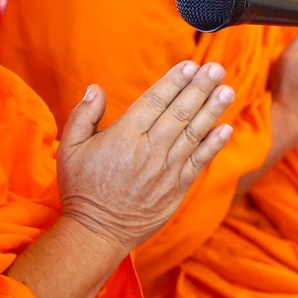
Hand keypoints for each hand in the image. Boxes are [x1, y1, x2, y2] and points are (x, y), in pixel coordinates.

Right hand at [54, 61, 236, 249]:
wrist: (97, 232)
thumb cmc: (82, 189)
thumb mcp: (70, 149)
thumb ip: (84, 115)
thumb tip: (96, 88)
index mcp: (124, 136)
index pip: (155, 101)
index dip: (175, 81)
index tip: (191, 65)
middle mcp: (149, 150)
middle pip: (180, 112)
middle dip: (200, 88)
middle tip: (216, 68)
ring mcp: (166, 170)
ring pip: (194, 134)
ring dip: (212, 110)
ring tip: (227, 89)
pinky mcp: (176, 189)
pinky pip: (199, 162)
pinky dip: (213, 146)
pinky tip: (226, 129)